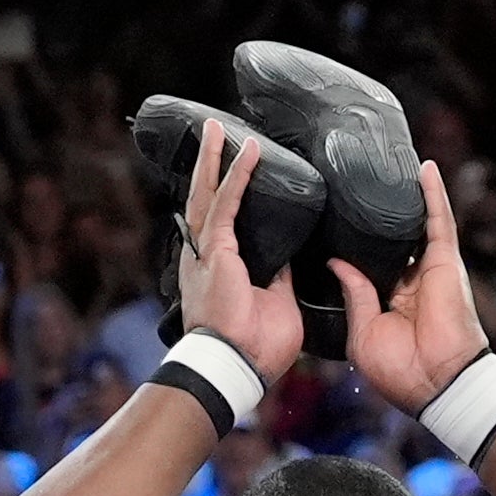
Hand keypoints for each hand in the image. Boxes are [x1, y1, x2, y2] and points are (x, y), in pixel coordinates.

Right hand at [172, 120, 303, 385]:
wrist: (238, 366)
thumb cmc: (256, 347)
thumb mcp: (279, 304)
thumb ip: (281, 277)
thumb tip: (291, 257)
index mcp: (217, 270)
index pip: (220, 221)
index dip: (224, 193)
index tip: (233, 168)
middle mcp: (204, 257)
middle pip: (204, 199)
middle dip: (208, 166)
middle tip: (213, 134)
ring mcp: (207, 253)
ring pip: (207, 193)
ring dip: (214, 158)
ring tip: (217, 128)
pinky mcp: (217, 251)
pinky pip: (228, 203)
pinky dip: (238, 175)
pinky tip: (248, 151)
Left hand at [331, 159, 488, 417]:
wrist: (436, 382)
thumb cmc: (400, 370)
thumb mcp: (362, 332)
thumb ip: (354, 294)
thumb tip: (336, 263)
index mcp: (389, 300)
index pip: (371, 262)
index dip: (356, 242)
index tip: (333, 220)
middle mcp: (411, 281)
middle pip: (393, 237)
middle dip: (380, 212)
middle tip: (358, 180)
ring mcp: (429, 269)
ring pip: (416, 222)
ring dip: (407, 194)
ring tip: (391, 161)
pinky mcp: (445, 261)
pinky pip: (439, 220)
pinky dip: (433, 193)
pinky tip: (424, 167)